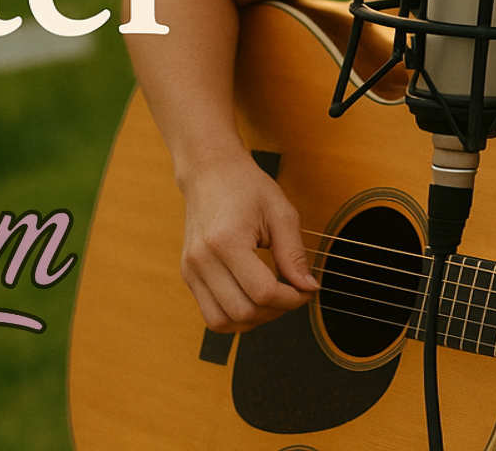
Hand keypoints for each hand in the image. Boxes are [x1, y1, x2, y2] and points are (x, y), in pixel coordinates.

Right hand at [178, 153, 319, 332]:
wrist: (210, 172)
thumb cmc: (246, 187)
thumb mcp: (280, 213)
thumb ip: (294, 254)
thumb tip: (308, 288)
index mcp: (226, 241)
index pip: (263, 293)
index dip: (292, 299)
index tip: (305, 289)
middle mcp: (202, 259)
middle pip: (243, 312)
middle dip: (275, 311)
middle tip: (292, 293)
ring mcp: (191, 269)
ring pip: (222, 322)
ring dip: (253, 320)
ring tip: (271, 299)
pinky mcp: (188, 275)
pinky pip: (211, 314)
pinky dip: (235, 315)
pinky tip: (252, 296)